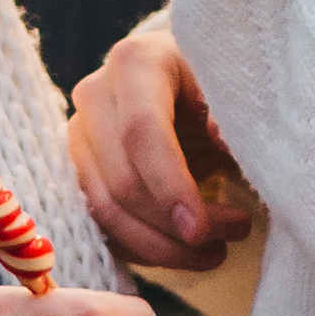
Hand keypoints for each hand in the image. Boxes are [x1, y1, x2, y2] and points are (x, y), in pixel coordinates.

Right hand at [70, 21, 255, 272]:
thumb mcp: (232, 84)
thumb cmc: (216, 81)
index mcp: (135, 63)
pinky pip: (103, 227)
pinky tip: (187, 252)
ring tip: (217, 252)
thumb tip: (220, 137)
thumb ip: (231, 109)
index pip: (141, 132)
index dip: (170, 186)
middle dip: (176, 225)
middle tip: (236, 233)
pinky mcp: (79, 172)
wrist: (187, 81)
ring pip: (106, 211)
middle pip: (122, 181)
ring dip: (162, 247)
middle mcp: (95, 97)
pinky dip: (146, 250)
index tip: (202, 230)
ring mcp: (80, 137)